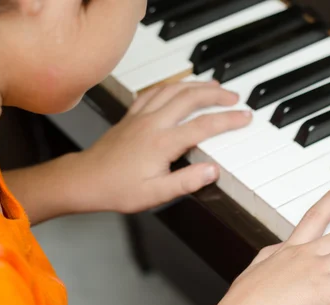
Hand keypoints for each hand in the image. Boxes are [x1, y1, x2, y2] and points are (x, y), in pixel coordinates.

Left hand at [79, 81, 251, 212]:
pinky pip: (154, 91)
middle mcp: (152, 123)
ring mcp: (140, 116)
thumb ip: (186, 182)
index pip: (203, 126)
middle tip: (234, 97)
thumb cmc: (117, 189)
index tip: (244, 117)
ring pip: (173, 89)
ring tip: (214, 86)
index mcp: (162, 143)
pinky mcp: (131, 116)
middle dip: (216, 95)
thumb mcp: (155, 194)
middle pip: (190, 98)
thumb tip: (213, 171)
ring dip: (196, 85)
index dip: (228, 120)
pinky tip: (178, 87)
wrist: (84, 180)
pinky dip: (171, 85)